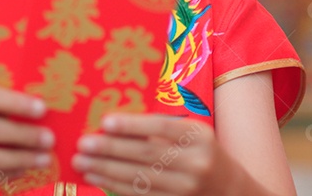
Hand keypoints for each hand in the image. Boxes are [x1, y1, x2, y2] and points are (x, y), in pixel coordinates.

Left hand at [72, 114, 233, 195]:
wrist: (230, 189)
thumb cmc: (201, 152)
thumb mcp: (190, 133)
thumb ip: (158, 129)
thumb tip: (113, 125)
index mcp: (199, 136)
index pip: (161, 128)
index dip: (132, 125)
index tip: (105, 122)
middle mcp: (195, 163)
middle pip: (146, 155)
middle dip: (110, 150)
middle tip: (83, 144)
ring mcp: (186, 189)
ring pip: (139, 179)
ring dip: (106, 170)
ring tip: (82, 162)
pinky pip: (140, 195)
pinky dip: (114, 186)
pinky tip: (96, 177)